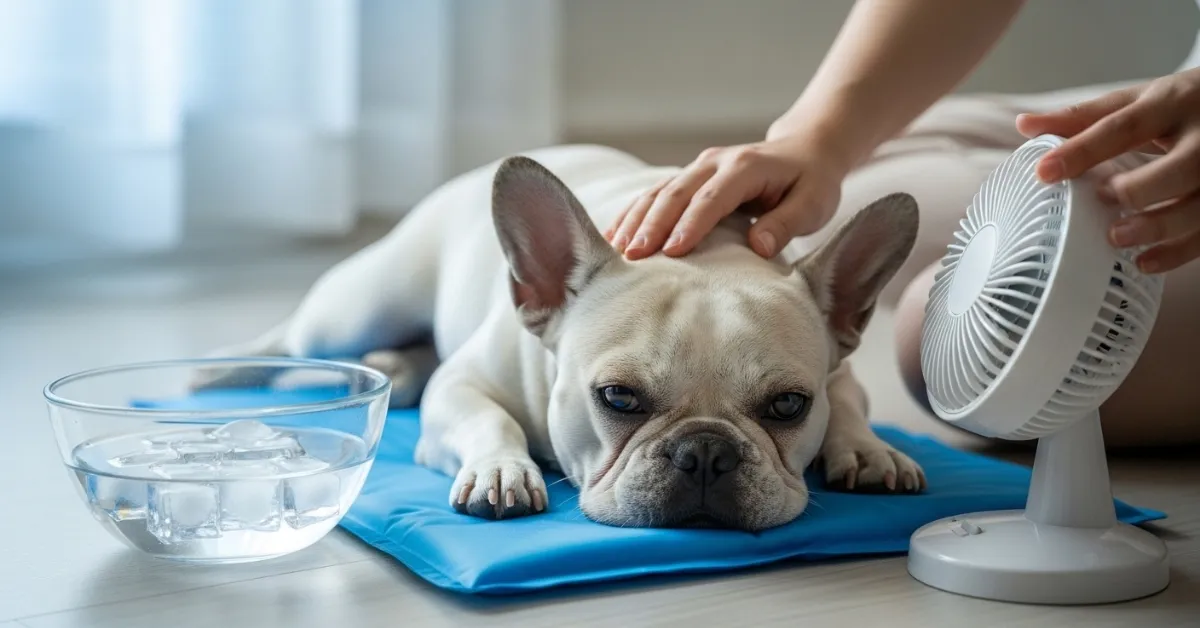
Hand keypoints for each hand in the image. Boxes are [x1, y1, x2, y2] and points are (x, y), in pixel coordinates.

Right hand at [604, 129, 848, 259]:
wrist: (803, 152)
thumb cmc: (811, 183)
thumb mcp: (814, 202)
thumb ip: (787, 223)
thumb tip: (760, 246)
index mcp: (745, 167)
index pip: (713, 198)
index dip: (692, 224)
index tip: (673, 251)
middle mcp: (714, 163)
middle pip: (676, 193)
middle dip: (652, 225)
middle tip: (633, 258)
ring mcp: (697, 169)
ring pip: (658, 193)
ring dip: (635, 221)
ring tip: (616, 252)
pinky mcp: (687, 179)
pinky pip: (653, 195)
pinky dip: (632, 216)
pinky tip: (614, 239)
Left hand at [1016, 68, 1199, 273]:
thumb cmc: (1178, 107)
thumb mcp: (1136, 100)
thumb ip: (1083, 117)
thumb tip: (1025, 125)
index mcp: (1170, 102)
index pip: (1123, 126)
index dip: (1083, 150)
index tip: (1044, 172)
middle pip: (1180, 166)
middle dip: (1139, 188)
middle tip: (1103, 199)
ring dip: (1159, 225)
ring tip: (1117, 238)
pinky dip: (1178, 251)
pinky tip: (1146, 262)